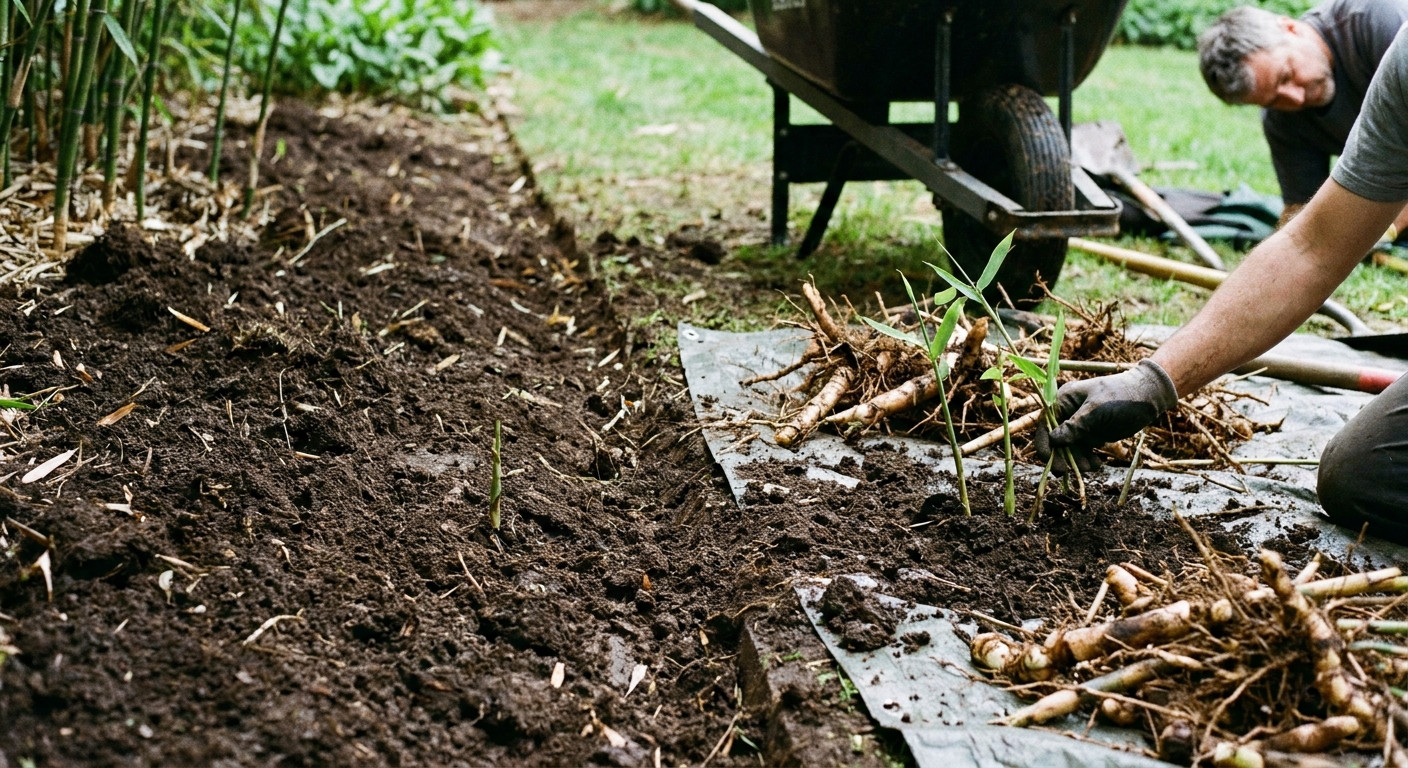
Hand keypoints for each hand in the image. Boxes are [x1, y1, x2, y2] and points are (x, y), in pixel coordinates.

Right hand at [1034, 359, 1178, 472]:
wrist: (1147, 396)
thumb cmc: (1121, 397)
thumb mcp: (1097, 411)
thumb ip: (1075, 426)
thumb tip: (1053, 440)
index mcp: (1063, 400)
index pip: (1045, 425)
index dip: (1046, 446)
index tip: (1053, 465)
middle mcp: (1067, 413)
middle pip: (1056, 441)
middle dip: (1064, 457)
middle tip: (1071, 473)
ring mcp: (1079, 424)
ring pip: (1069, 449)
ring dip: (1077, 461)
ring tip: (1092, 467)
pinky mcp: (1090, 433)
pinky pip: (1083, 451)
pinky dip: (1088, 460)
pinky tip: (1098, 464)